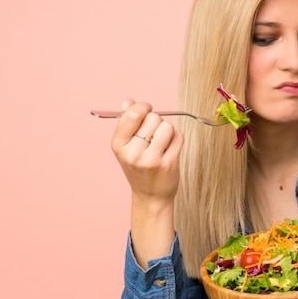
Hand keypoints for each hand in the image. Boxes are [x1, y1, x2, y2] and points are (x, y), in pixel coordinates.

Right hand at [111, 99, 184, 267]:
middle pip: (154, 118)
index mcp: (118, 145)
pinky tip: (170, 150)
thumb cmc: (139, 168)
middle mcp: (133, 153)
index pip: (134, 113)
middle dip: (157, 123)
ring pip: (168, 126)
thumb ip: (127, 122)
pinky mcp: (168, 164)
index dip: (144, 108)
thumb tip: (129, 101)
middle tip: (153, 137)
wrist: (150, 197)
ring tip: (162, 143)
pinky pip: (179, 137)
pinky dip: (177, 140)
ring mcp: (151, 160)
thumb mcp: (126, 146)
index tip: (147, 112)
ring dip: (168, 131)